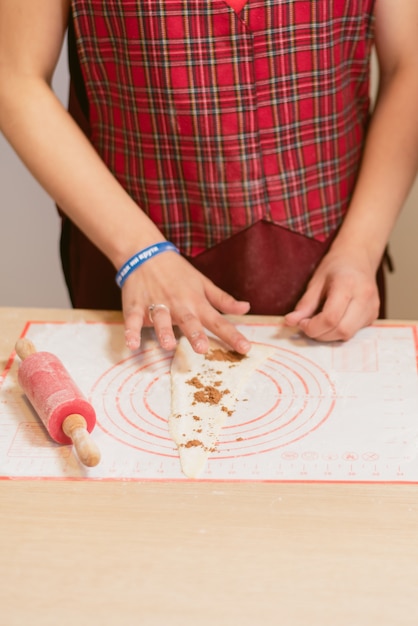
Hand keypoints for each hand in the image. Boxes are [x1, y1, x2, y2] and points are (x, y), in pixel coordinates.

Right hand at [120, 251, 251, 353]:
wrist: (145, 252)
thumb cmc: (178, 272)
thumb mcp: (203, 283)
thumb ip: (223, 300)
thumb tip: (246, 308)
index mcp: (196, 302)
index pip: (218, 321)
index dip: (232, 335)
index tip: (245, 348)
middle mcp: (178, 305)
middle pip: (188, 320)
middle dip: (195, 334)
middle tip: (202, 349)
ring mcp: (156, 304)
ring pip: (160, 319)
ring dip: (163, 331)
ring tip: (168, 345)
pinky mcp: (135, 306)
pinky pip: (133, 320)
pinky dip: (131, 331)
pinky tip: (131, 344)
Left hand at [284, 246, 380, 341]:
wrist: (358, 257)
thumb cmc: (336, 266)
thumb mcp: (316, 281)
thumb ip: (305, 304)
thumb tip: (290, 322)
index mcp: (347, 284)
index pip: (330, 318)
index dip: (312, 327)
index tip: (301, 323)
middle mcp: (364, 297)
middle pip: (341, 330)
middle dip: (320, 334)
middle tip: (308, 325)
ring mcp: (372, 307)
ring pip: (348, 335)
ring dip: (329, 335)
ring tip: (320, 322)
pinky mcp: (374, 315)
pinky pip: (354, 332)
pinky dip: (339, 331)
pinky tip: (334, 319)